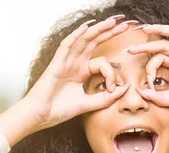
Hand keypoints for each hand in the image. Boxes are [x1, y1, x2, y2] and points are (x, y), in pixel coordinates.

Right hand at [22, 16, 134, 130]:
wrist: (42, 116)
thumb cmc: (60, 110)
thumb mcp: (90, 104)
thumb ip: (107, 98)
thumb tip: (126, 87)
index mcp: (81, 71)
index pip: (102, 63)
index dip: (110, 74)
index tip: (112, 88)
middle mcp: (74, 63)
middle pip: (94, 43)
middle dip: (109, 33)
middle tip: (124, 25)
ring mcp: (65, 61)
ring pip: (83, 40)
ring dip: (97, 30)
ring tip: (111, 21)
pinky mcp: (57, 63)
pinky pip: (67, 45)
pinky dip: (76, 35)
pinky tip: (86, 27)